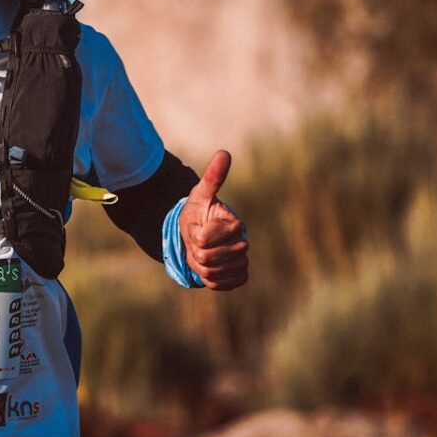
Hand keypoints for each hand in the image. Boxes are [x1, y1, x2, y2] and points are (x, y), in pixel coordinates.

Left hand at [179, 150, 248, 290]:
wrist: (201, 234)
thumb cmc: (199, 212)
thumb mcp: (200, 194)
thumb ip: (213, 176)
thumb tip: (224, 153)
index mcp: (234, 224)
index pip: (202, 240)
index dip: (193, 235)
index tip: (197, 226)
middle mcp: (243, 243)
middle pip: (206, 259)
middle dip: (194, 251)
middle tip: (197, 241)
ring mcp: (243, 261)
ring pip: (210, 274)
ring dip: (199, 266)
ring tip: (202, 252)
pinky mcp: (240, 276)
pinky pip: (219, 284)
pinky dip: (208, 279)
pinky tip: (210, 266)